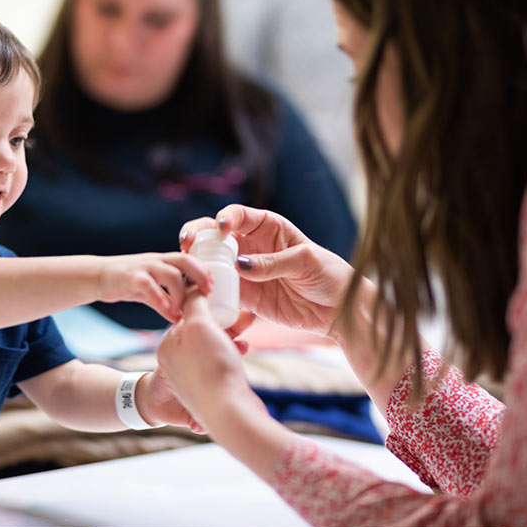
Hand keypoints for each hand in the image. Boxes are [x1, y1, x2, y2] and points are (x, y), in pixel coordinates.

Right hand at [97, 252, 212, 322]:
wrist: (96, 276)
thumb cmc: (126, 282)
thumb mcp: (149, 290)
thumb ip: (165, 301)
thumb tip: (180, 318)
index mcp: (163, 261)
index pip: (189, 260)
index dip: (203, 271)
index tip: (212, 287)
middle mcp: (156, 260)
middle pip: (185, 261)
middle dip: (200, 275)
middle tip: (207, 293)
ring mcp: (143, 267)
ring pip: (171, 274)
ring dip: (181, 294)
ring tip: (182, 312)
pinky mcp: (129, 276)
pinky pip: (148, 285)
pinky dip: (161, 299)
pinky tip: (167, 312)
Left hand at [156, 291, 266, 433]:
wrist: (228, 414)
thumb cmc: (211, 367)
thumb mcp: (199, 325)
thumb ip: (194, 303)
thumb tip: (192, 288)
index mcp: (169, 347)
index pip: (186, 318)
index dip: (208, 307)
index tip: (227, 301)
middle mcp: (178, 364)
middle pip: (202, 333)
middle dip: (225, 323)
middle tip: (244, 316)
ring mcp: (194, 380)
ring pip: (214, 349)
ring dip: (232, 339)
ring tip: (247, 332)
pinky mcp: (211, 392)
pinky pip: (222, 366)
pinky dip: (233, 357)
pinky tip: (244, 351)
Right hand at [179, 205, 357, 337]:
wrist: (338, 311)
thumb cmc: (330, 276)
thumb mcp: (306, 262)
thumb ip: (274, 262)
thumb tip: (240, 266)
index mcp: (268, 227)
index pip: (239, 215)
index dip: (225, 217)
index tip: (220, 227)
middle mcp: (251, 246)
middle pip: (216, 235)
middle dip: (198, 235)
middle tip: (187, 245)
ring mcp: (245, 271)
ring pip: (212, 262)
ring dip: (198, 264)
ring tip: (189, 272)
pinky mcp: (245, 296)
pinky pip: (220, 291)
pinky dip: (207, 291)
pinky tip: (199, 294)